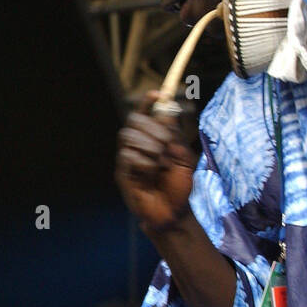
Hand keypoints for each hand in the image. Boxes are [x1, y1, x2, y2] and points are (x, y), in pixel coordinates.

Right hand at [115, 92, 197, 231]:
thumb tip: (168, 109)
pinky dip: (143, 162)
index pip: (144, 114)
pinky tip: (152, 173)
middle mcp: (138, 146)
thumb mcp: (184, 156)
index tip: (157, 93)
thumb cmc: (179, 185)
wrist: (174, 212)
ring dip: (148, 146)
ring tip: (161, 161)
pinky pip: (127, 156)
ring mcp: (128, 159)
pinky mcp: (123, 173)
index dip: (148, 102)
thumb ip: (174, 134)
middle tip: (166, 142)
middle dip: (151, 127)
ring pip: (128, 136)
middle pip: (133, 120)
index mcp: (152, 139)